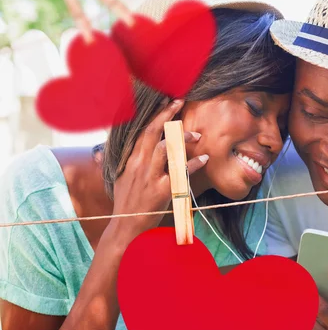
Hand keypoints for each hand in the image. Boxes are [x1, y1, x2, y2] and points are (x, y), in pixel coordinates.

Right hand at [111, 99, 207, 235]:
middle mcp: (139, 165)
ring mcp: (149, 177)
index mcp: (131, 159)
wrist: (125, 227)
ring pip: (165, 149)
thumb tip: (127, 147)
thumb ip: (128, 161)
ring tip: (197, 134)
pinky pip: (180, 173)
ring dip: (182, 138)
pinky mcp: (161, 191)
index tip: (167, 102)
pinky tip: (203, 159)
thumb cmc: (127, 202)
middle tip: (180, 102)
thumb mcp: (122, 177)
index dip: (155, 115)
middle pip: (152, 132)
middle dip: (167, 115)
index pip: (142, 130)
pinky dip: (193, 164)